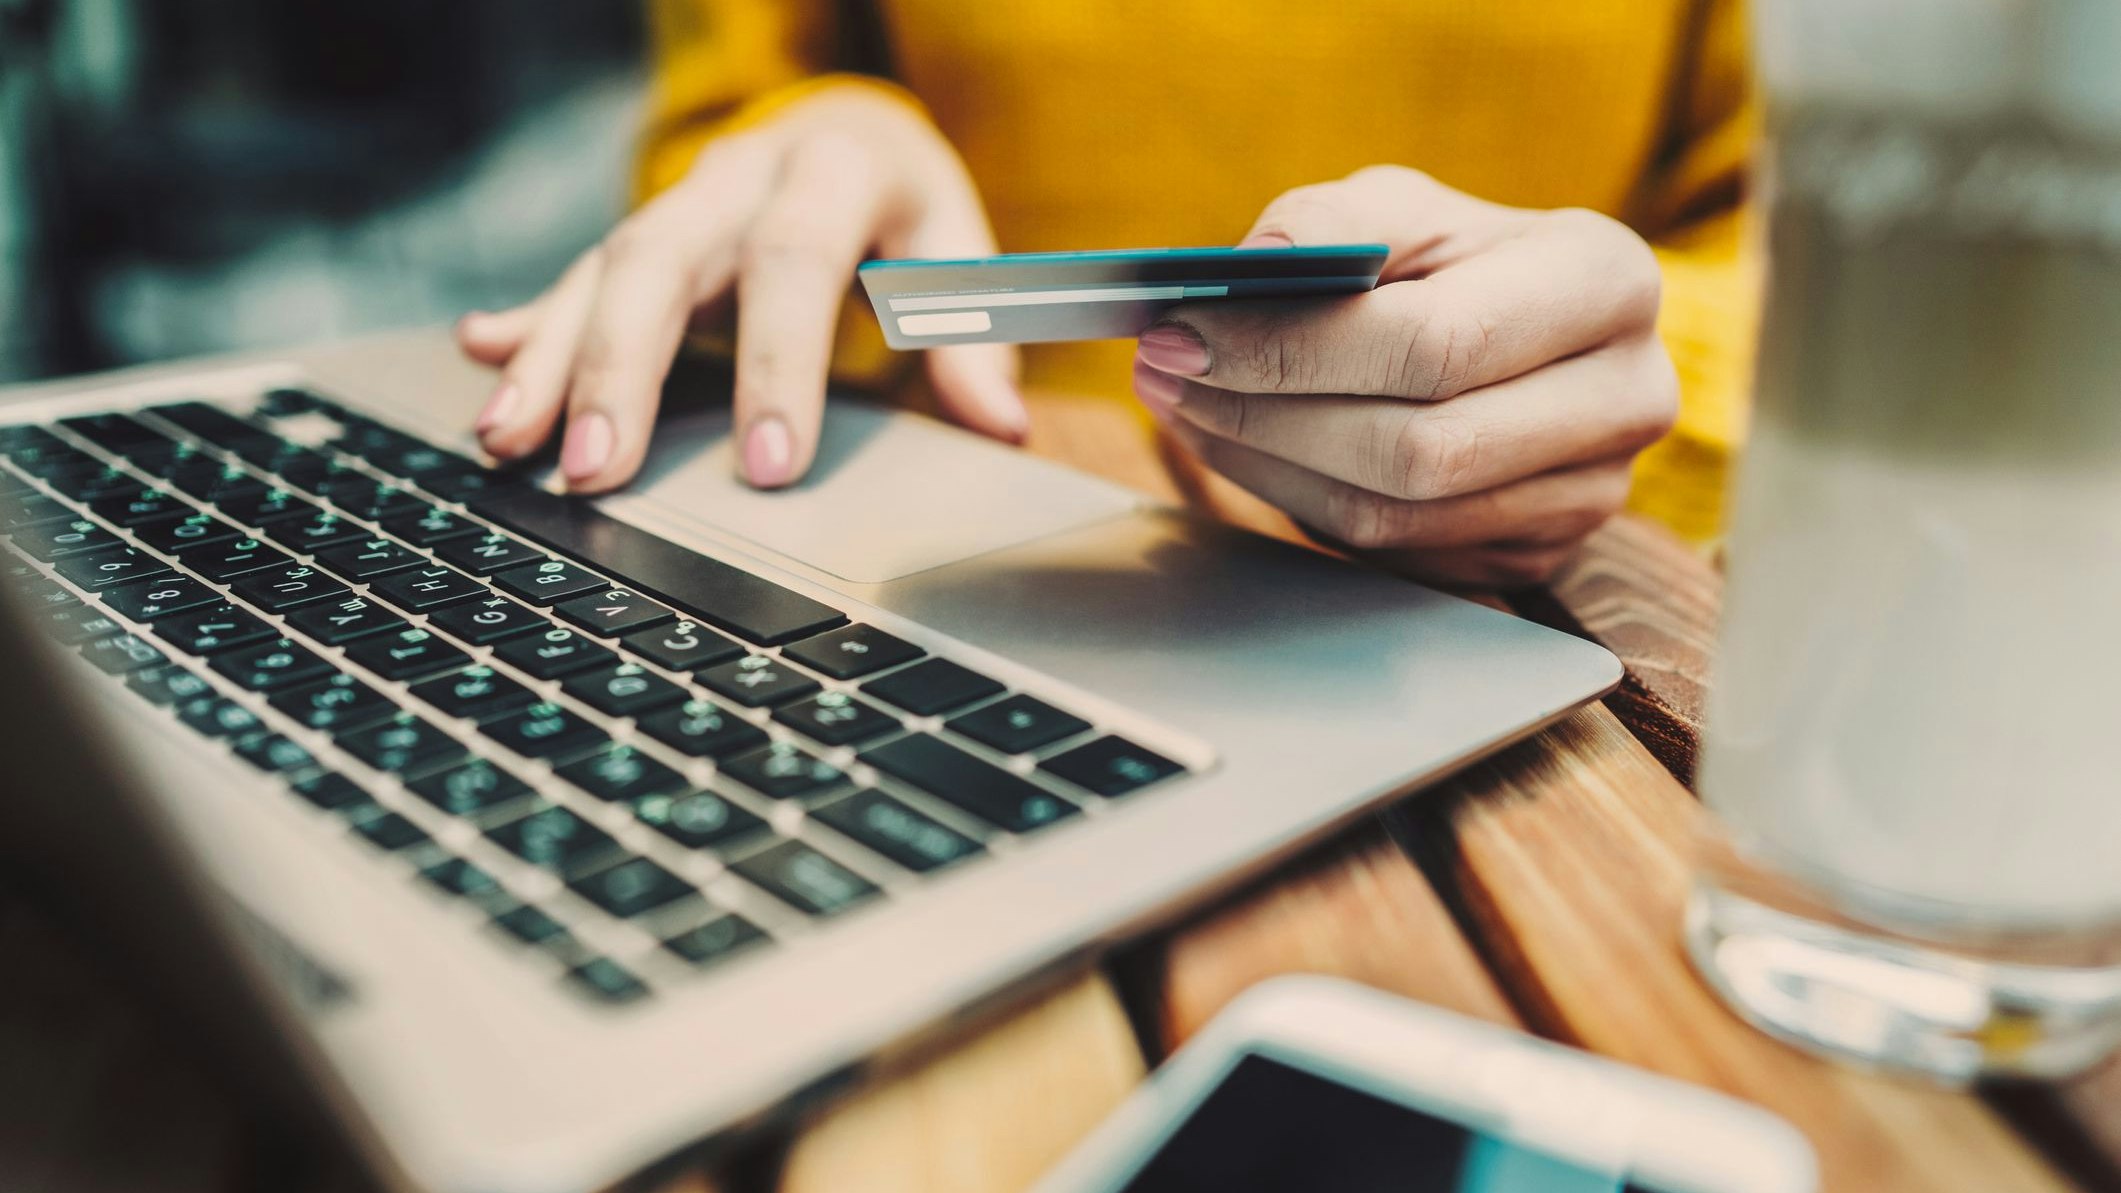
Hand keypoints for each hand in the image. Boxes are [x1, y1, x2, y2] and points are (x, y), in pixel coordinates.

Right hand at [456, 87, 1025, 492]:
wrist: (850, 124)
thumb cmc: (907, 205)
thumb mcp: (958, 250)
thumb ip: (974, 334)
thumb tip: (1001, 423)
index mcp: (831, 171)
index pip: (794, 262)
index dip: (778, 363)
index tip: (768, 465)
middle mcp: (739, 175)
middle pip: (663, 258)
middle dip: (621, 367)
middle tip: (596, 470)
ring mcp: (680, 202)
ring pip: (602, 268)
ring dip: (550, 358)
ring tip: (508, 441)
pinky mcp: (643, 234)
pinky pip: (573, 275)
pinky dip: (528, 324)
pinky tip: (483, 360)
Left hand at [1133, 166, 1676, 587]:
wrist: (1522, 335)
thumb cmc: (1455, 261)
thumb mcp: (1403, 207)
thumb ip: (1333, 221)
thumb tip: (1254, 268)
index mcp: (1606, 283)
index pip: (1433, 343)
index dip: (1293, 348)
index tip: (1182, 331)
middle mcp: (1626, 397)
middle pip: (1416, 449)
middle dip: (1265, 412)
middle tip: (1162, 374)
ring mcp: (1590, 494)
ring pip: (1394, 516)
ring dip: (1263, 462)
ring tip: (1184, 405)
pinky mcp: (1536, 556)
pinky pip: (1392, 555)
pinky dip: (1295, 500)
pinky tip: (1243, 446)